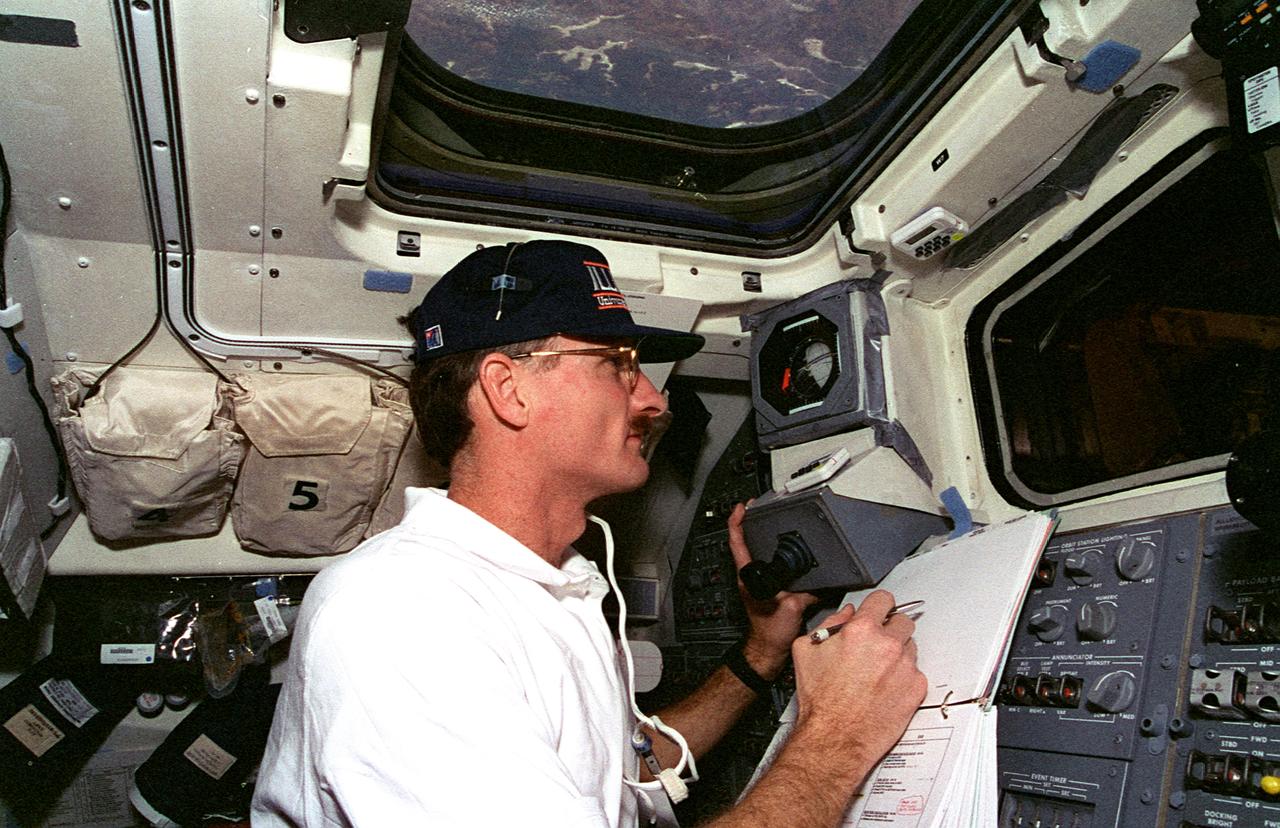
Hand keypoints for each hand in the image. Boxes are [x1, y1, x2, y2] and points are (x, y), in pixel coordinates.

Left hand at [728, 502, 817, 678]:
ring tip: (764, 522)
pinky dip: (770, 554)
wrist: (767, 651)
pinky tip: (781, 551)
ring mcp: (754, 584)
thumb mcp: (792, 608)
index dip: (737, 522)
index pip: (737, 543)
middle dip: (747, 523)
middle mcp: (748, 578)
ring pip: (752, 554)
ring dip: (756, 538)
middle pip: (743, 544)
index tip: (742, 507)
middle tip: (754, 507)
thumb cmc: (770, 633)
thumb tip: (821, 580)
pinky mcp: (763, 590)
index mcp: (749, 577)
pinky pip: (764, 566)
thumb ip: (807, 592)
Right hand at [791, 590, 926, 761]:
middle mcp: (888, 645)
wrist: (835, 737)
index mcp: (861, 630)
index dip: (878, 606)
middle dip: (891, 630)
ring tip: (878, 672)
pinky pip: (916, 673)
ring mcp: (906, 667)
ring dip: (898, 655)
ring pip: (911, 648)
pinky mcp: (917, 688)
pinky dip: (904, 678)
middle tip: (878, 645)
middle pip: (903, 621)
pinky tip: (886, 688)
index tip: (878, 612)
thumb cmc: (821, 699)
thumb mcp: (806, 650)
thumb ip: (828, 624)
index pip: (883, 600)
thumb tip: (845, 615)